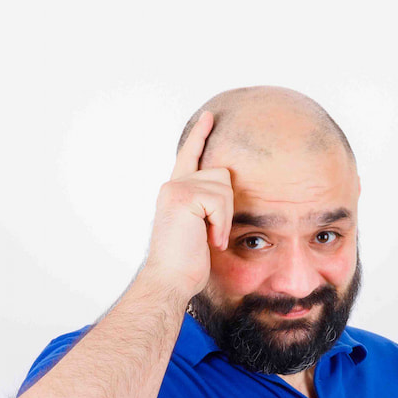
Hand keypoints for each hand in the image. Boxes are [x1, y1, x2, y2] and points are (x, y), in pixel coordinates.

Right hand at [145, 109, 233, 299]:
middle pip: (222, 173)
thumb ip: (206, 206)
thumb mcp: (199, 228)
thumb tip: (225, 189)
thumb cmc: (186, 263)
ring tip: (208, 239)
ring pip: (224, 186)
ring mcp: (176, 189)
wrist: (170, 280)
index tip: (210, 116)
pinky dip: (221, 224)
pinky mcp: (182, 196)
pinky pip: (220, 201)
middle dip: (227, 206)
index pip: (190, 156)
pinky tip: (209, 240)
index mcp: (175, 192)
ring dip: (224, 217)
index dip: (200, 136)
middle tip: (213, 235)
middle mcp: (173, 185)